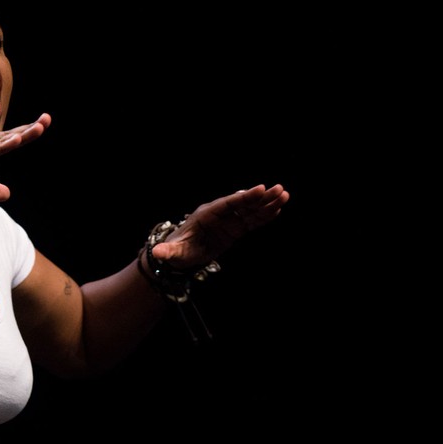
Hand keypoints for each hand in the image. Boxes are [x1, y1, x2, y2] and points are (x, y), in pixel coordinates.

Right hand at [0, 113, 51, 205]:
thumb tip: (8, 193)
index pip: (8, 141)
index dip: (26, 134)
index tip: (43, 125)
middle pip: (8, 136)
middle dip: (29, 129)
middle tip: (47, 119)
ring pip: (0, 141)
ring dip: (19, 134)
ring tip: (38, 128)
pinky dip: (1, 146)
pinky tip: (16, 141)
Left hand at [150, 184, 289, 269]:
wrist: (181, 255)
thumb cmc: (176, 251)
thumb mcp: (172, 253)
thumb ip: (168, 252)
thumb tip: (158, 253)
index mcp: (205, 215)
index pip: (227, 204)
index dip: (243, 197)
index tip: (260, 188)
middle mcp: (218, 215)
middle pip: (242, 204)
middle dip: (260, 197)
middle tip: (279, 189)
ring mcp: (228, 221)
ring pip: (250, 211)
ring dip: (267, 205)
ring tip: (284, 196)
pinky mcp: (234, 230)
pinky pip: (251, 222)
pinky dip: (264, 216)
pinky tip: (278, 210)